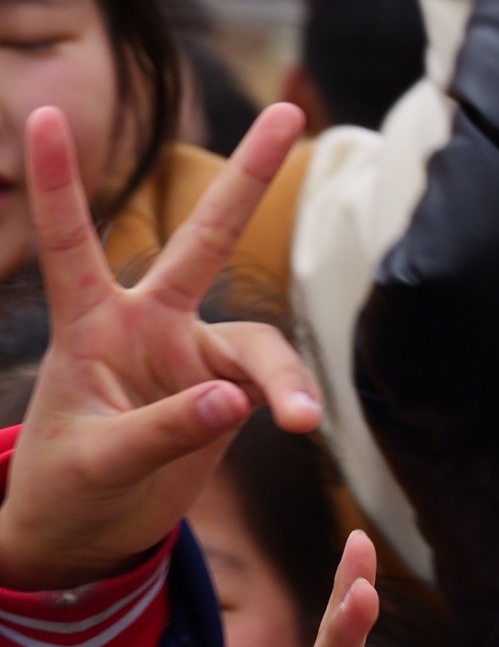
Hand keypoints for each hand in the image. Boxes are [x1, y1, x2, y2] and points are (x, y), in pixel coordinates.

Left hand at [0, 105, 318, 591]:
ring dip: (285, 377)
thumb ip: (165, 429)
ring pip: (259, 341)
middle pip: (205, 241)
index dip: (64, 181)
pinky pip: (274, 384)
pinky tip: (303, 425)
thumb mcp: (97, 464)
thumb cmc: (67, 491)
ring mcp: (190, 356)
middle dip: (248, 179)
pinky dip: (292, 401)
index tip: (46, 112)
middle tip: (288, 109)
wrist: (87, 536)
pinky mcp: (225, 393)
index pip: (71, 244)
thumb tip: (240, 400)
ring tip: (303, 422)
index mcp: (90, 329)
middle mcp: (146, 326)